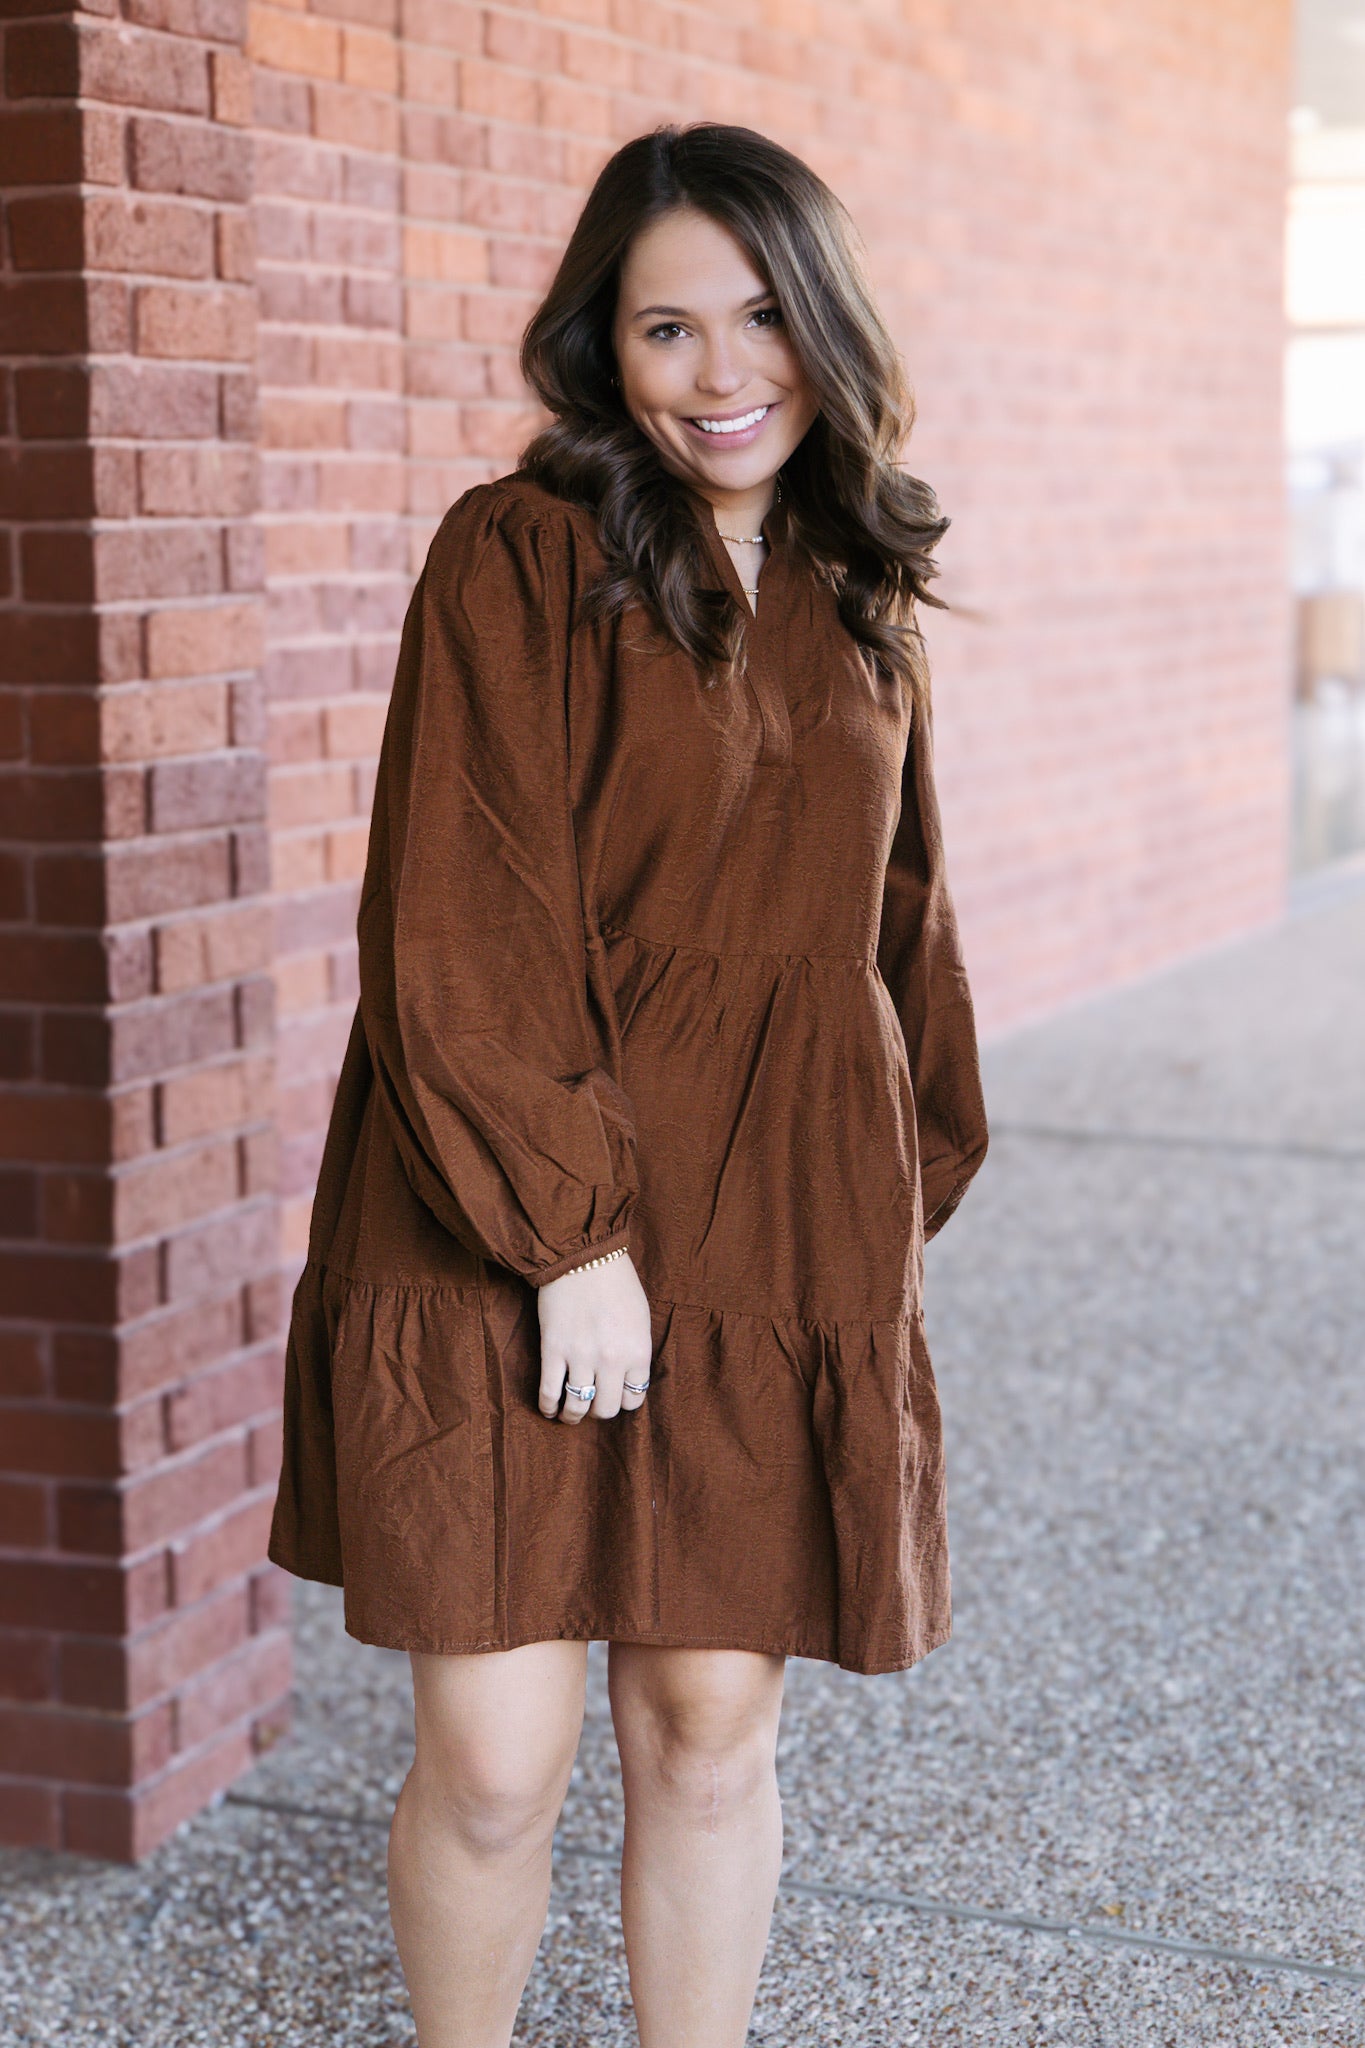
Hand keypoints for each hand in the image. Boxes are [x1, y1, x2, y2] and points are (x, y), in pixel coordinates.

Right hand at [537, 1253, 653, 1424]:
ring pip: (578, 1406)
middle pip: (606, 1409)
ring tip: (569, 1414)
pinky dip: (548, 1406)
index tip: (615, 1393)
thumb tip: (628, 1376)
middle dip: (599, 1409)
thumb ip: (636, 1350)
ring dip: (573, 1415)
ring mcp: (581, 1357)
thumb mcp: (641, 1318)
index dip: (624, 1399)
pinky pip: (550, 1392)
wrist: (582, 1255)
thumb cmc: (615, 1282)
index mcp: (637, 1352)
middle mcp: (612, 1360)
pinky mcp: (553, 1350)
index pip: (634, 1398)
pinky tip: (549, 1408)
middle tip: (593, 1402)